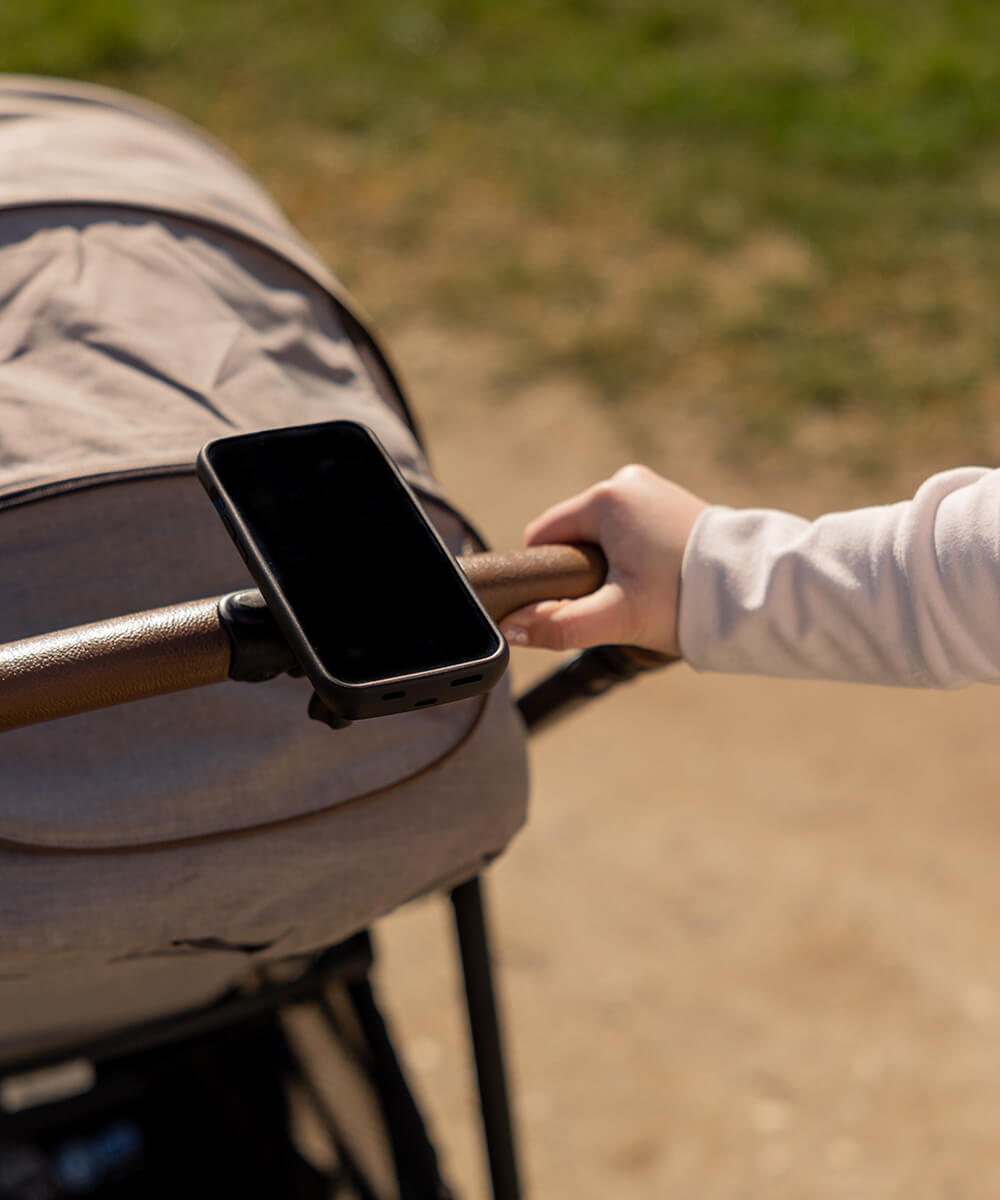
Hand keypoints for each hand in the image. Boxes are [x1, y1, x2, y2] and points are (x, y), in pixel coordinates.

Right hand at [500, 465, 707, 656]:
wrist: (756, 590)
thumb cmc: (685, 600)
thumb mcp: (617, 617)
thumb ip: (560, 625)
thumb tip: (512, 630)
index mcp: (605, 499)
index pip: (542, 537)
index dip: (547, 577)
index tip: (573, 604)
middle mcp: (626, 483)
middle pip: (573, 535)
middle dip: (582, 571)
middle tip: (615, 603)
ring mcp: (651, 489)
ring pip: (601, 535)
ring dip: (608, 565)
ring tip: (641, 592)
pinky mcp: (670, 501)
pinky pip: (629, 530)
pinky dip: (632, 555)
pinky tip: (656, 578)